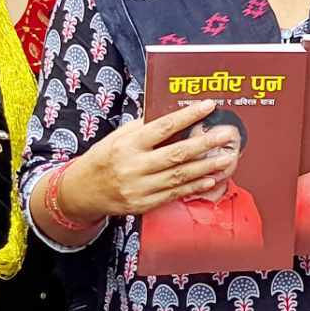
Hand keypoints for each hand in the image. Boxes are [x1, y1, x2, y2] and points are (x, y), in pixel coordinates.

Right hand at [57, 100, 236, 220]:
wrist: (83, 192)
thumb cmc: (103, 158)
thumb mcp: (117, 137)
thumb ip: (143, 127)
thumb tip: (173, 113)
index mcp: (127, 145)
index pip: (162, 127)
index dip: (187, 116)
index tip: (208, 106)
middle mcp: (134, 167)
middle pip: (176, 154)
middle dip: (204, 144)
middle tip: (226, 135)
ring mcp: (140, 188)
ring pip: (179, 176)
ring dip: (206, 167)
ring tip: (226, 157)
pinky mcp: (144, 204)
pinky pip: (174, 194)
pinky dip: (194, 186)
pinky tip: (211, 178)